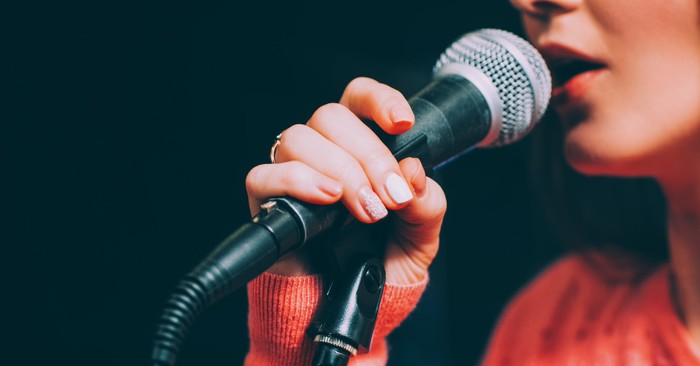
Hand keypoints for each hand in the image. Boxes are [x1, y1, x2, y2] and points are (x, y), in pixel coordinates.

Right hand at [245, 77, 446, 284]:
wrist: (358, 305)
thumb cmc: (383, 263)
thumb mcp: (421, 235)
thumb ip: (427, 204)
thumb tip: (412, 172)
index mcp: (360, 146)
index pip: (359, 99)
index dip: (378, 99)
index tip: (402, 123)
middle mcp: (323, 152)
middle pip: (330, 116)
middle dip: (369, 156)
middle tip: (390, 197)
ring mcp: (292, 173)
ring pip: (299, 138)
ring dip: (339, 171)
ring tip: (364, 209)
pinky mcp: (266, 201)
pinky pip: (264, 175)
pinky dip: (297, 181)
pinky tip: (327, 199)